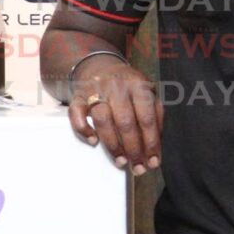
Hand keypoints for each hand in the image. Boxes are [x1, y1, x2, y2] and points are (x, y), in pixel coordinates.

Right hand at [67, 55, 163, 174]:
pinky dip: (83, 129)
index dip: (151, 142)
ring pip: (102, 119)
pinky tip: (93, 141)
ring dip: (113, 145)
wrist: (100, 66)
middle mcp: (118, 86)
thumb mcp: (147, 92)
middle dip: (133, 149)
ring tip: (121, 161)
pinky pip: (77, 113)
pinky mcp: (78, 95)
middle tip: (137, 167)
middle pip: (125, 121)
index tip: (153, 161)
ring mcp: (96, 89)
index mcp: (139, 85)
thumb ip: (155, 114)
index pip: (147, 117)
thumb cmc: (128, 87)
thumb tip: (156, 146)